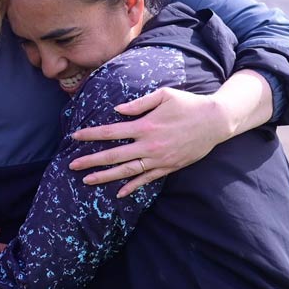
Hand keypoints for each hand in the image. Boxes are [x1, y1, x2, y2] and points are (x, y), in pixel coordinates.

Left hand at [69, 87, 231, 196]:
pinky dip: (132, 186)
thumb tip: (117, 111)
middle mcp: (148, 145)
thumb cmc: (189, 104)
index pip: (110, 131)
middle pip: (113, 155)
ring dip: (105, 176)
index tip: (74, 137)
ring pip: (126, 171)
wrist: (215, 121)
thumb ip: (139, 103)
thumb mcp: (164, 95)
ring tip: (87, 181)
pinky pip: (147, 179)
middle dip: (91, 160)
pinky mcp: (168, 167)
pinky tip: (119, 193)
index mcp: (145, 126)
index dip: (91, 135)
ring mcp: (158, 159)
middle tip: (72, 165)